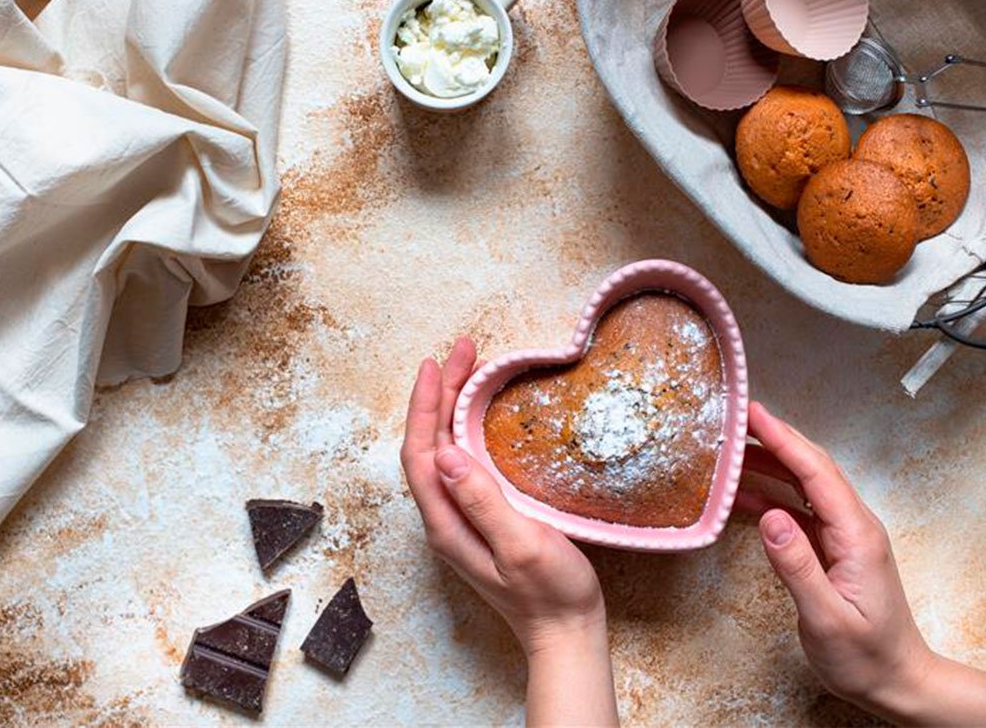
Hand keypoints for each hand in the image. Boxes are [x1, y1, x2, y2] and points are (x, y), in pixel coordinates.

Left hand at [401, 338, 617, 726]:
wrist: (566, 633)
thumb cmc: (550, 595)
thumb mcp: (521, 545)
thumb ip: (482, 501)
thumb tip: (445, 453)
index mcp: (446, 523)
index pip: (419, 452)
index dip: (424, 405)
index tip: (436, 364)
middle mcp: (444, 518)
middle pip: (427, 444)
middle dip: (438, 394)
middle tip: (461, 351)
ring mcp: (460, 518)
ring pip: (442, 451)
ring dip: (450, 407)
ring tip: (469, 369)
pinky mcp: (479, 518)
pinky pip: (461, 462)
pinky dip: (467, 427)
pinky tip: (482, 415)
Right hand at [741, 401, 985, 725]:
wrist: (897, 682)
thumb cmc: (866, 656)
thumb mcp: (826, 617)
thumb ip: (797, 565)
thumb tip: (769, 515)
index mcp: (856, 534)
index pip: (816, 472)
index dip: (783, 439)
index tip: (753, 413)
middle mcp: (853, 526)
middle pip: (811, 468)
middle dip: (774, 438)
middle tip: (735, 418)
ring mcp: (843, 536)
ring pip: (804, 485)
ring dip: (769, 463)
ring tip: (730, 450)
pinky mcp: (832, 549)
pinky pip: (798, 509)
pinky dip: (769, 495)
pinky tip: (742, 496)